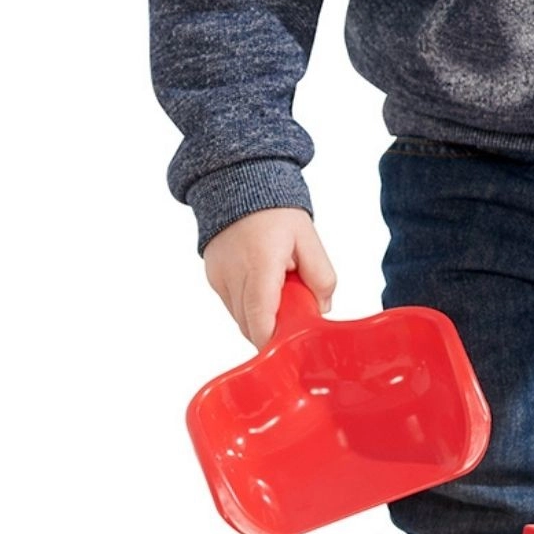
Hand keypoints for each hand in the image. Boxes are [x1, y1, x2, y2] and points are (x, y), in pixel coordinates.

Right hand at [202, 207, 336, 344]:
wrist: (237, 184)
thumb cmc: (274, 210)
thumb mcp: (309, 239)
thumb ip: (321, 277)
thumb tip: (321, 308)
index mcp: (260, 266)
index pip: (261, 321)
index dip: (273, 343)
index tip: (290, 350)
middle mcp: (234, 276)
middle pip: (251, 326)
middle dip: (273, 330)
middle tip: (294, 314)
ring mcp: (219, 279)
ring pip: (240, 319)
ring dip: (260, 317)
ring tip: (278, 293)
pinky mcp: (212, 278)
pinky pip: (232, 305)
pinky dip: (248, 305)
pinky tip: (262, 285)